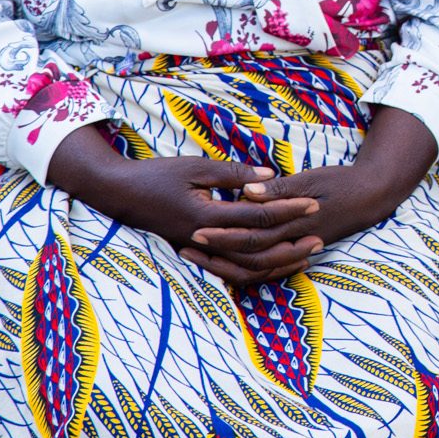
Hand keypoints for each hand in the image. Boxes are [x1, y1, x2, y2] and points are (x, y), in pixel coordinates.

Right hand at [48, 135, 321, 288]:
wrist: (118, 194)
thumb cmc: (156, 175)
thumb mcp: (196, 167)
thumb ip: (233, 174)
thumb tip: (270, 176)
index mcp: (205, 217)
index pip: (257, 216)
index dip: (288, 210)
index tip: (314, 204)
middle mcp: (204, 241)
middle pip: (256, 251)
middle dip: (291, 244)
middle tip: (320, 235)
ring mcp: (198, 252)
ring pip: (245, 269)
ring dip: (277, 263)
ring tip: (305, 254)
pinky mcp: (195, 255)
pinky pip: (230, 271)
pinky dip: (255, 270)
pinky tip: (274, 262)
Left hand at [191, 109, 438, 287]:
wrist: (373, 196)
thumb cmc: (341, 182)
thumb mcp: (311, 178)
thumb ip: (279, 189)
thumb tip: (247, 192)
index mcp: (294, 222)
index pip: (252, 235)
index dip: (222, 235)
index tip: (195, 229)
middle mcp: (294, 242)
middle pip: (249, 257)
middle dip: (217, 253)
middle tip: (187, 245)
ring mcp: (298, 249)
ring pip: (258, 269)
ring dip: (227, 263)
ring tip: (200, 255)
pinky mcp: (300, 250)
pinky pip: (269, 269)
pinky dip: (247, 269)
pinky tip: (229, 262)